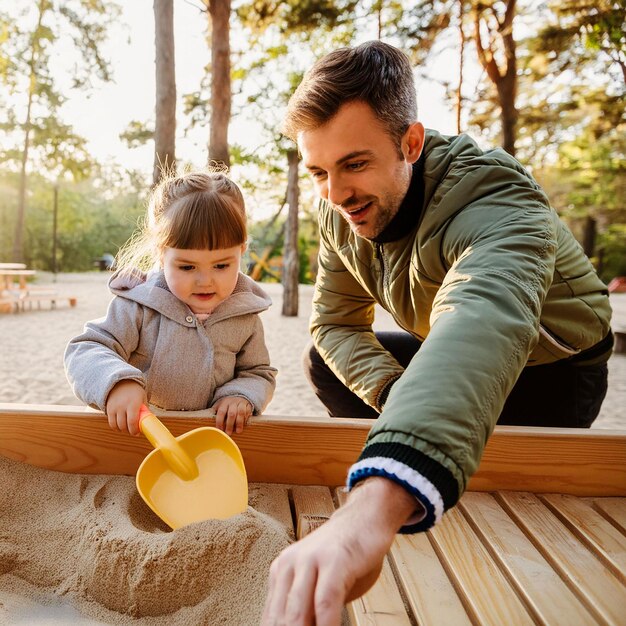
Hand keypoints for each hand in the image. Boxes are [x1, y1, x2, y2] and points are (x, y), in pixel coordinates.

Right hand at [105, 380, 145, 434]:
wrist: (121, 382)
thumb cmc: (135, 392)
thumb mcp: (143, 399)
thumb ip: (145, 410)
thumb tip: (148, 423)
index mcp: (134, 403)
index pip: (132, 421)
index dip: (134, 430)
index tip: (137, 433)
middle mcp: (123, 405)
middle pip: (124, 425)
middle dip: (129, 431)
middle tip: (134, 432)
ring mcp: (115, 407)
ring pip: (117, 426)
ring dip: (122, 430)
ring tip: (127, 428)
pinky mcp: (109, 409)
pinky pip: (111, 423)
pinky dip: (116, 427)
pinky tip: (120, 426)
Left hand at [211, 396, 252, 434]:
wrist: (239, 395)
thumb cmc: (227, 404)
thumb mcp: (219, 405)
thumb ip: (214, 411)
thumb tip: (207, 420)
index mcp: (224, 403)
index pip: (221, 412)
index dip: (220, 422)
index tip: (220, 430)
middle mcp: (233, 402)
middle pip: (231, 413)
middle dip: (229, 424)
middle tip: (228, 433)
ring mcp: (241, 403)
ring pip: (240, 413)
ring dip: (239, 423)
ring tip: (238, 431)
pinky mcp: (248, 405)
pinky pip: (247, 412)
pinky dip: (245, 419)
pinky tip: (244, 425)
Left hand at [262, 477, 417, 625]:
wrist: (366, 517)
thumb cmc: (346, 554)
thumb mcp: (319, 584)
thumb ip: (308, 609)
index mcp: (281, 571)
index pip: (272, 618)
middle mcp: (289, 564)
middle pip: (281, 620)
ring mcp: (310, 560)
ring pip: (297, 614)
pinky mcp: (334, 560)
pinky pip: (325, 602)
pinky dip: (327, 625)